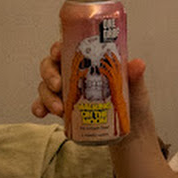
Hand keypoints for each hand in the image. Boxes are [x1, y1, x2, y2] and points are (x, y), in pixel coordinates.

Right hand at [32, 42, 148, 133]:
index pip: (70, 47)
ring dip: (46, 95)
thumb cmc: (133, 103)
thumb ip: (135, 76)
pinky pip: (43, 104)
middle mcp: (76, 72)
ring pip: (46, 85)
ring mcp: (67, 90)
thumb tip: (138, 64)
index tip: (58, 53)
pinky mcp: (63, 107)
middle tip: (58, 85)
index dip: (59, 47)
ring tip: (59, 109)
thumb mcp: (136, 89)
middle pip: (52, 64)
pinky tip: (41, 113)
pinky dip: (39, 107)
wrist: (130, 130)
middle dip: (49, 73)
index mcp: (91, 61)